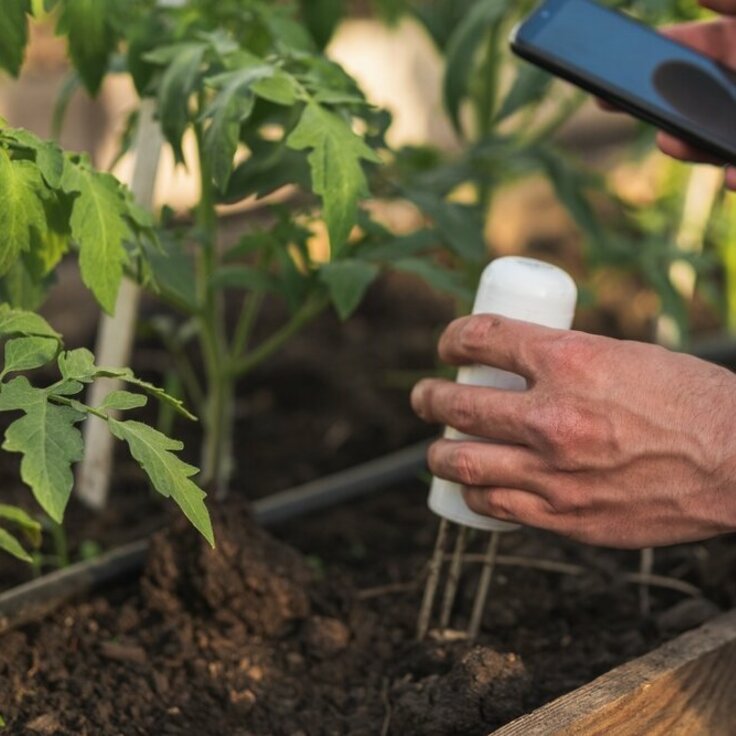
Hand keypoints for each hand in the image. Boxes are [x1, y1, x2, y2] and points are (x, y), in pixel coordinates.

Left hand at [411, 315, 735, 548]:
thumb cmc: (688, 401)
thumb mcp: (624, 356)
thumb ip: (568, 362)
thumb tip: (516, 366)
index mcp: (569, 360)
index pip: (482, 337)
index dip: (452, 339)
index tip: (449, 346)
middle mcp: (553, 416)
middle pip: (458, 403)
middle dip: (429, 398)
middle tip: (425, 397)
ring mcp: (555, 472)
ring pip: (464, 462)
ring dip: (438, 454)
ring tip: (436, 449)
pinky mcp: (566, 516)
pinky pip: (496, 505)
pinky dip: (475, 492)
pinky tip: (473, 486)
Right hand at [598, 1, 735, 189]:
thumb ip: (732, 0)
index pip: (690, 48)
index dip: (649, 55)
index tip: (612, 61)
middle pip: (686, 100)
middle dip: (649, 105)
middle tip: (605, 100)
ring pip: (707, 141)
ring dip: (687, 146)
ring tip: (670, 140)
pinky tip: (733, 177)